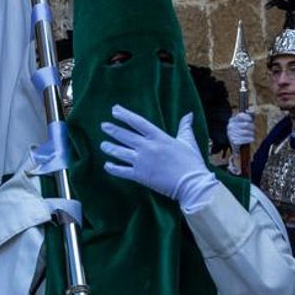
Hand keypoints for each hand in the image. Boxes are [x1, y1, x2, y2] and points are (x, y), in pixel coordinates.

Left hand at [100, 106, 217, 209]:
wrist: (191, 183)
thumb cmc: (191, 162)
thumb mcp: (188, 141)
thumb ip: (185, 127)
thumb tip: (189, 114)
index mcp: (159, 137)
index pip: (138, 122)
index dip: (124, 115)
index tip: (114, 110)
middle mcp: (147, 147)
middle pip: (125, 136)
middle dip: (113, 130)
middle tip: (103, 126)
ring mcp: (142, 161)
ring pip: (120, 152)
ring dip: (110, 148)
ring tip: (103, 145)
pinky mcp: (139, 175)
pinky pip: (122, 171)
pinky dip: (113, 168)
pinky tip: (107, 165)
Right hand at [227, 110, 254, 146]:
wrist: (234, 142)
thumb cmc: (241, 130)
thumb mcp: (243, 122)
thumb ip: (248, 115)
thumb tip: (250, 110)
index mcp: (232, 120)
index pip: (240, 115)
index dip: (247, 117)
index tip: (251, 119)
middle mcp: (230, 126)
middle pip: (245, 124)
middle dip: (252, 126)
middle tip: (254, 128)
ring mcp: (231, 134)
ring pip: (246, 132)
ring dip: (252, 133)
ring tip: (253, 134)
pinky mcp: (233, 141)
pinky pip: (244, 139)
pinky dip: (249, 139)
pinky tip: (252, 139)